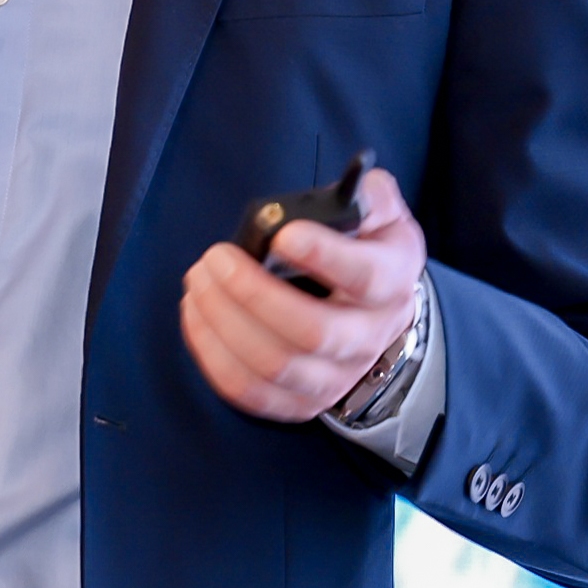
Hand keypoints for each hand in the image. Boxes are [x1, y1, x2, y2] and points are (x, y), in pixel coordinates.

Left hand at [180, 168, 427, 422]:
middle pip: (311, 331)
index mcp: (390, 283)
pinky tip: (197, 315)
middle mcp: (368, 337)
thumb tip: (348, 187)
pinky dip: (213, 355)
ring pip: (275, 365)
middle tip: (215, 258)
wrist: (373, 310)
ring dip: (223, 322)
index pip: (365, 277)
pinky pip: (251, 391)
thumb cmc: (363, 250)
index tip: (283, 234)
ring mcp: (336, 376)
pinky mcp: (301, 400)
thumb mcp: (377, 213)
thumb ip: (365, 194)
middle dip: (251, 292)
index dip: (325, 257)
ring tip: (198, 281)